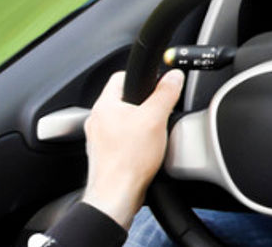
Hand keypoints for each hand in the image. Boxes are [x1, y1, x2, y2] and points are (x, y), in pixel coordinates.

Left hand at [82, 69, 184, 227]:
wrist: (117, 195)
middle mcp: (97, 120)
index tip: (157, 85)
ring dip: (140, 123)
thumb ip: (166, 92)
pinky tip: (146, 150)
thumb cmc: (129, 160)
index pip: (121, 76)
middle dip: (145, 104)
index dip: (143, 77)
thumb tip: (174, 76)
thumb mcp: (156, 118)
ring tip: (153, 134)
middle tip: (159, 113)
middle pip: (125, 99)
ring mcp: (99, 138)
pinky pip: (122, 138)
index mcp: (104, 105)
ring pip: (124, 120)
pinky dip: (134, 140)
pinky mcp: (105, 154)